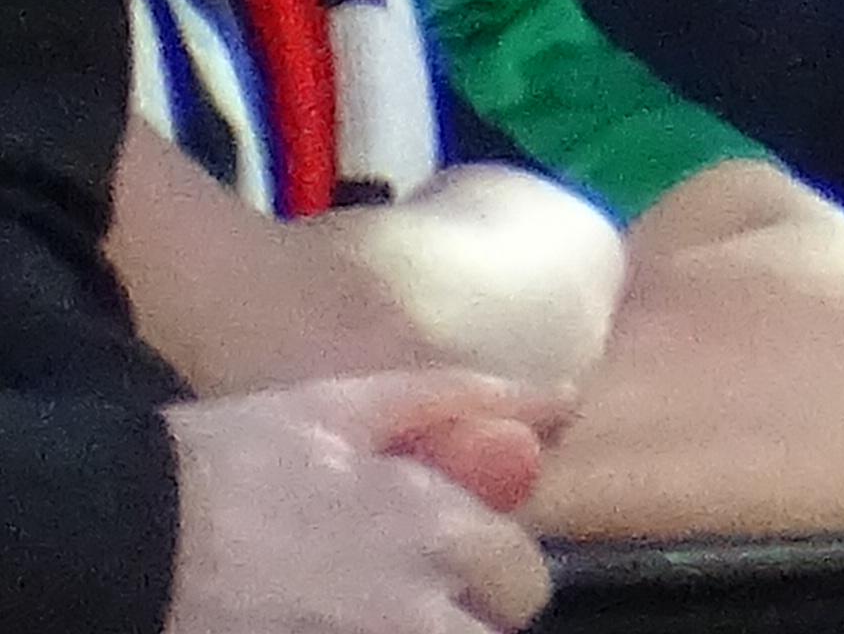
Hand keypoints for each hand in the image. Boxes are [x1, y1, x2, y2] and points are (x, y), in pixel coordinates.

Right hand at [163, 370, 559, 631]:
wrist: (120, 539)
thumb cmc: (227, 462)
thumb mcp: (343, 405)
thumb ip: (459, 398)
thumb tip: (558, 400)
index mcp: (431, 526)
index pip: (519, 572)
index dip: (499, 572)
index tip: (472, 568)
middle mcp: (411, 602)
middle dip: (473, 619)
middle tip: (427, 599)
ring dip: (431, 629)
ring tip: (376, 609)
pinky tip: (330, 619)